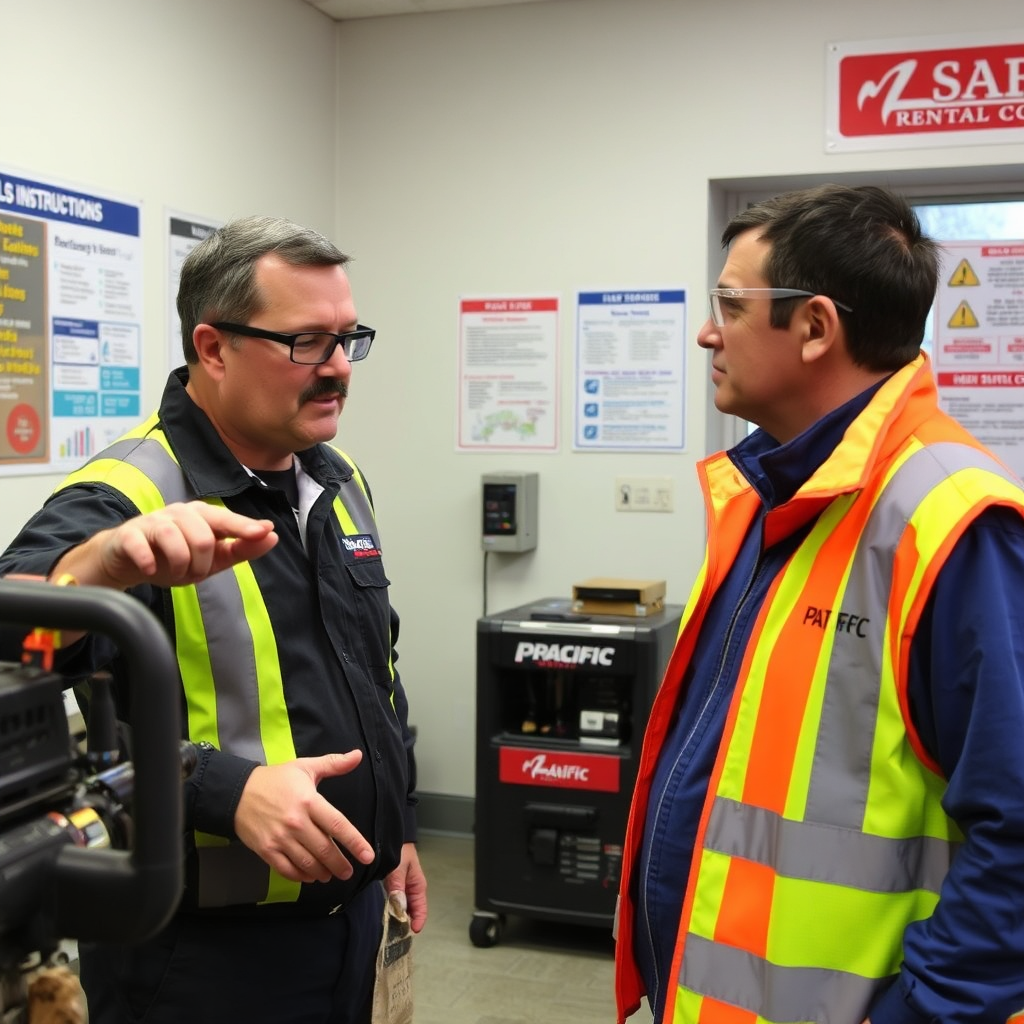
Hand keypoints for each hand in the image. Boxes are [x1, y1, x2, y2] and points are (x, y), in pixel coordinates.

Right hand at [52, 501, 277, 589]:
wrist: (128, 562)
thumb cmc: (174, 557)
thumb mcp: (212, 558)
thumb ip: (242, 548)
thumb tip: (272, 536)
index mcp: (202, 516)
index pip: (226, 520)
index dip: (244, 526)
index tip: (264, 530)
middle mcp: (180, 513)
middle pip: (203, 537)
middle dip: (201, 565)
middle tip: (193, 573)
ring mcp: (154, 521)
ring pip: (176, 541)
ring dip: (179, 567)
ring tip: (175, 573)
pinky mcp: (130, 533)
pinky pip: (143, 546)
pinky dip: (150, 562)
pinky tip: (151, 568)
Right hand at [234, 751, 375, 882]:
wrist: (236, 792)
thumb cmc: (276, 780)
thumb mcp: (305, 767)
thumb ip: (333, 763)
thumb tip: (358, 755)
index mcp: (309, 801)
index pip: (337, 824)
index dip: (355, 842)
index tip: (368, 856)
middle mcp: (296, 822)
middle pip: (324, 849)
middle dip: (340, 864)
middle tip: (348, 872)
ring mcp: (280, 838)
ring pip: (308, 862)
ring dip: (322, 872)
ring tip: (331, 875)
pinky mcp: (266, 850)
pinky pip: (287, 869)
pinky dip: (301, 876)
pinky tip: (310, 876)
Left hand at [384, 843, 427, 932]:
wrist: (391, 836)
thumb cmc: (399, 849)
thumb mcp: (398, 868)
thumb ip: (397, 887)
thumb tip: (399, 908)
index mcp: (418, 885)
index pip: (421, 908)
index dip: (418, 921)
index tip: (411, 932)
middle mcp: (412, 889)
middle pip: (412, 911)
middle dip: (406, 923)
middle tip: (397, 935)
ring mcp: (403, 888)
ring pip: (403, 907)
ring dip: (399, 916)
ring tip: (391, 928)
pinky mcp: (395, 886)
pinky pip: (396, 901)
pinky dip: (393, 909)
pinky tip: (387, 914)